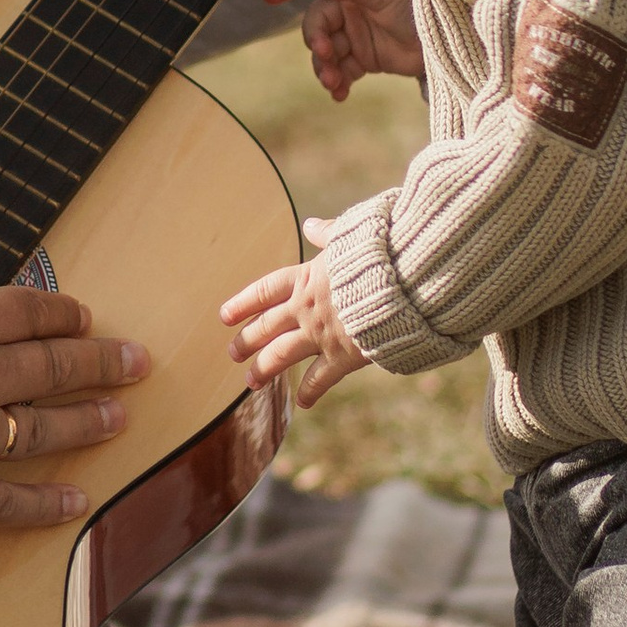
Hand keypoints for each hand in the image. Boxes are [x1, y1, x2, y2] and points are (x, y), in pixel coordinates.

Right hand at [0, 265, 147, 529]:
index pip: (33, 312)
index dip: (67, 315)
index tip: (87, 319)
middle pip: (57, 369)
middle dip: (105, 364)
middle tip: (138, 364)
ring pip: (44, 432)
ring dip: (88, 426)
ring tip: (119, 422)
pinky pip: (5, 503)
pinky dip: (45, 506)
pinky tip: (75, 504)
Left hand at [220, 233, 368, 406]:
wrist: (402, 281)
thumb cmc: (377, 253)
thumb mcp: (349, 235)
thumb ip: (327, 233)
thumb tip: (310, 224)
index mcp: (305, 277)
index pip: (264, 291)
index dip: (243, 304)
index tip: (225, 316)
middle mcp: (306, 308)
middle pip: (267, 326)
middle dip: (247, 340)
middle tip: (232, 352)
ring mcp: (321, 334)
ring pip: (281, 355)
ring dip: (264, 369)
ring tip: (250, 381)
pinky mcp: (343, 356)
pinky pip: (320, 378)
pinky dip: (310, 391)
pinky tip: (302, 402)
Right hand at [262, 0, 423, 102]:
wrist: (450, 33)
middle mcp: (346, 9)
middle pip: (316, 26)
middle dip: (316, 41)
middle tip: (326, 54)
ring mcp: (354, 36)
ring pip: (326, 53)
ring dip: (325, 67)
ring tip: (334, 82)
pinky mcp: (364, 59)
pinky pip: (342, 73)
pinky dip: (338, 84)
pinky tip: (339, 95)